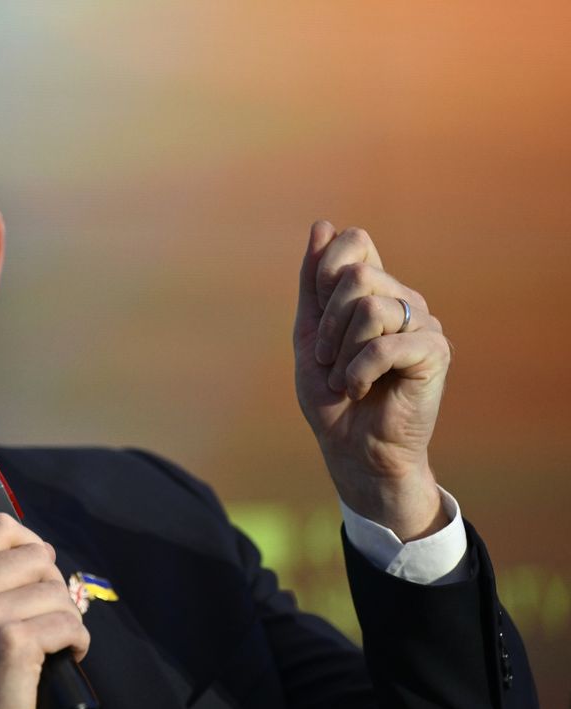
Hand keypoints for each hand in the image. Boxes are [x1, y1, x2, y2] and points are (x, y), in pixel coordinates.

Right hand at [0, 515, 86, 708]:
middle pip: (36, 555)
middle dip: (53, 585)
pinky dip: (77, 641)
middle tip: (48, 615)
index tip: (36, 571)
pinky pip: (68, 623)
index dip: (28, 544)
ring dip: (67, 617)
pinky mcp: (14, 643)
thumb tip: (34, 553)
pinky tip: (65, 655)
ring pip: (56, 591)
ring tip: (55, 641)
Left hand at [294, 221, 451, 539]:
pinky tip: (360, 390)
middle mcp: (404, 299)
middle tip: (329, 360)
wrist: (351, 449)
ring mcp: (423, 324)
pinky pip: (385, 344)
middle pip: (356, 276)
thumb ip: (313, 282)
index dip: (324, 274)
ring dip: (341, 352)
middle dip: (327, 325)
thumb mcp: (308, 334)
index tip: (319, 321)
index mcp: (374, 290)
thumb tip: (321, 223)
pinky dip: (358, 372)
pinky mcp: (434, 352)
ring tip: (346, 379)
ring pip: (369, 306)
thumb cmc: (331, 395)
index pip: (353, 241)